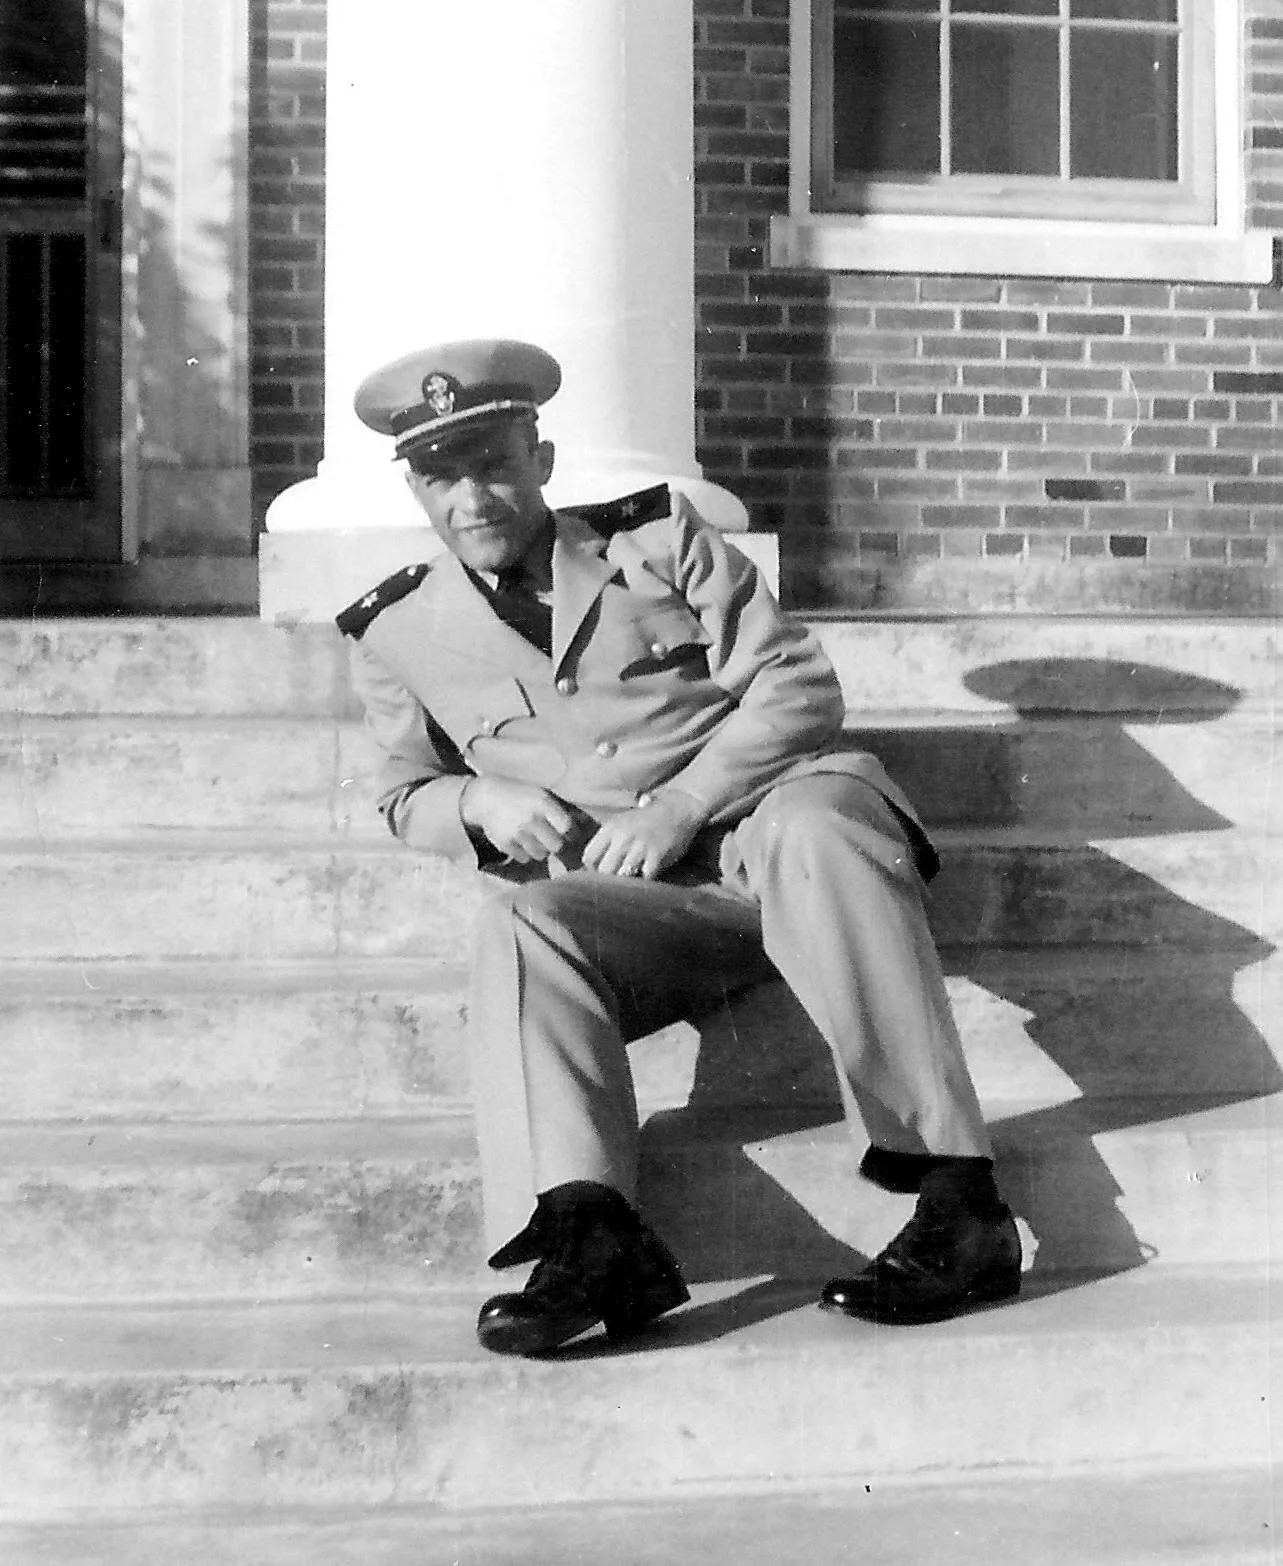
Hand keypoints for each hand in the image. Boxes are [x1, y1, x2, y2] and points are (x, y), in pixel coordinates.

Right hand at [460, 777, 575, 863]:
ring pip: (540, 854)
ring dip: (539, 849)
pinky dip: (523, 852)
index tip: (566, 832)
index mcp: (543, 803)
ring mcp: (517, 833)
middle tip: (549, 838)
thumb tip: (586, 824)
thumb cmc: (521, 795)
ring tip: (532, 837)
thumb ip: (561, 809)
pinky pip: (524, 858)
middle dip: (555, 843)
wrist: (486, 797)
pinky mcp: (505, 844)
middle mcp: (531, 818)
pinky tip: (519, 840)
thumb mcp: (541, 794)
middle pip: (556, 846)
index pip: (567, 827)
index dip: (569, 833)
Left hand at [582, 789, 706, 879]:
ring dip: (626, 882)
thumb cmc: (650, 818)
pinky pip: (644, 878)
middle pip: (603, 870)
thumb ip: (609, 840)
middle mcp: (622, 837)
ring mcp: (639, 847)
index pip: (589, 856)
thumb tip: (592, 864)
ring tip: (631, 883)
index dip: (593, 869)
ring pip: (621, 876)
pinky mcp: (656, 856)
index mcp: (610, 828)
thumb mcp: (624, 822)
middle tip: (616, 884)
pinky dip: (645, 882)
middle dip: (608, 879)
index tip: (601, 874)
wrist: (679, 808)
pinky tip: (647, 879)